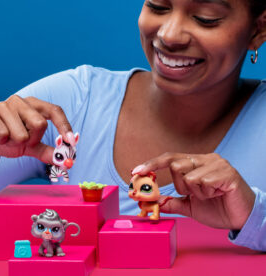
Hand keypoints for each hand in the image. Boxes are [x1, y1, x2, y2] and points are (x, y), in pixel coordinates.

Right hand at [0, 95, 73, 163]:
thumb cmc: (8, 137)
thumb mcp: (30, 146)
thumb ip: (47, 151)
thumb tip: (65, 161)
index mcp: (34, 105)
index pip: (55, 110)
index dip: (65, 125)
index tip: (72, 141)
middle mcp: (21, 101)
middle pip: (40, 124)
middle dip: (33, 140)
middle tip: (22, 140)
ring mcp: (4, 105)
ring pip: (22, 133)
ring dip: (15, 143)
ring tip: (7, 138)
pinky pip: (3, 134)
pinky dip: (2, 141)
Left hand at [132, 152, 254, 229]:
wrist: (242, 218)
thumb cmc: (217, 208)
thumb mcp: (189, 206)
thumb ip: (172, 202)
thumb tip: (152, 201)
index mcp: (196, 163)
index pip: (169, 158)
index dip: (151, 164)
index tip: (135, 172)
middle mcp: (205, 158)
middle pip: (175, 165)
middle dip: (180, 185)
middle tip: (195, 194)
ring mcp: (216, 163)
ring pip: (188, 175)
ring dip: (195, 191)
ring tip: (209, 195)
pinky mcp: (226, 172)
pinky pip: (203, 181)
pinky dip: (206, 193)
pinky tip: (217, 194)